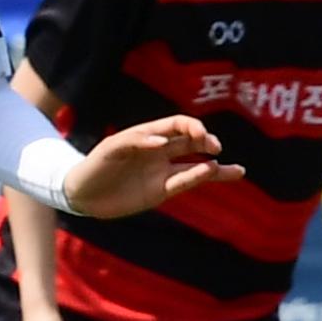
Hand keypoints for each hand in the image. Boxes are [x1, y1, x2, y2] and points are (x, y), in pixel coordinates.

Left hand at [61, 114, 240, 219]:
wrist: (82, 195)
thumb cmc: (95, 166)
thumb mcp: (110, 150)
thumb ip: (135, 141)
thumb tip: (162, 140)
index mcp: (148, 135)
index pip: (177, 125)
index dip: (191, 127)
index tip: (198, 135)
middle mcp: (159, 151)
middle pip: (190, 142)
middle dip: (206, 142)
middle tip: (215, 147)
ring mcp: (162, 171)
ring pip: (196, 165)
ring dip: (216, 167)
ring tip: (239, 170)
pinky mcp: (161, 191)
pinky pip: (185, 182)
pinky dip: (200, 178)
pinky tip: (216, 174)